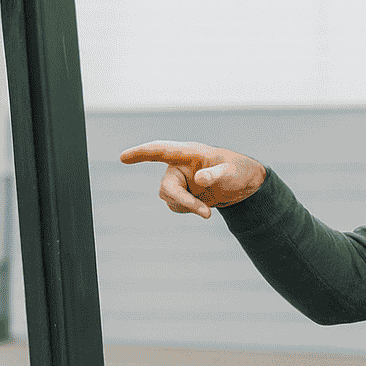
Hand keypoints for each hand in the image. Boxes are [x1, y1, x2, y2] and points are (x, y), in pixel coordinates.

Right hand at [119, 139, 265, 219]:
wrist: (242, 185)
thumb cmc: (238, 171)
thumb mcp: (232, 172)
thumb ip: (216, 174)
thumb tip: (199, 179)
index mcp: (189, 152)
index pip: (161, 151)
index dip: (141, 153)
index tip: (123, 157)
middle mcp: (179, 165)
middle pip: (166, 185)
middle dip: (182, 201)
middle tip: (206, 214)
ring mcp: (178, 179)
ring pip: (169, 197)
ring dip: (187, 206)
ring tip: (208, 211)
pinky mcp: (180, 192)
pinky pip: (175, 205)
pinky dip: (188, 209)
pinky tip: (203, 207)